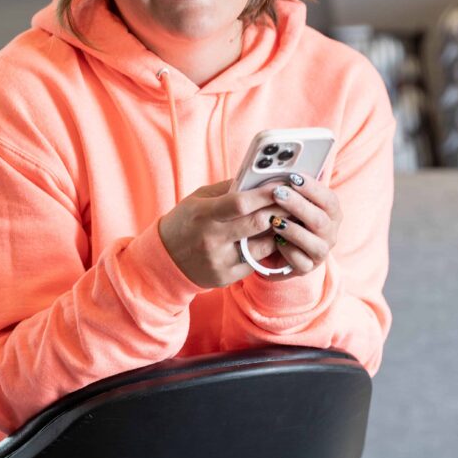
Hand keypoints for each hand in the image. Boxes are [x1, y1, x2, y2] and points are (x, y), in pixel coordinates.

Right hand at [158, 180, 285, 288]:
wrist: (164, 260)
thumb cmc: (185, 222)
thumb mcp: (199, 199)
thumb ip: (228, 189)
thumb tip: (258, 179)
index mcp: (203, 215)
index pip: (240, 202)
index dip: (264, 194)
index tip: (282, 185)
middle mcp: (211, 239)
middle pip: (257, 223)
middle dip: (279, 210)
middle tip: (293, 201)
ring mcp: (219, 261)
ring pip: (262, 245)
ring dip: (278, 231)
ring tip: (287, 219)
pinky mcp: (225, 277)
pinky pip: (256, 262)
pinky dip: (267, 249)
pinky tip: (274, 238)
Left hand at [264, 174, 341, 276]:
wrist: (281, 248)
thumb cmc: (288, 216)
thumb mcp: (293, 200)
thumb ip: (294, 187)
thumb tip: (285, 167)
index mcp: (332, 212)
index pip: (329, 199)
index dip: (313, 188)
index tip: (294, 177)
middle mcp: (330, 232)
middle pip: (320, 220)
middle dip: (298, 206)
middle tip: (278, 194)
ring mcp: (320, 251)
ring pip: (315, 244)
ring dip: (293, 231)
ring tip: (274, 221)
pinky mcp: (308, 267)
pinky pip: (300, 261)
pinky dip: (287, 251)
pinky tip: (275, 242)